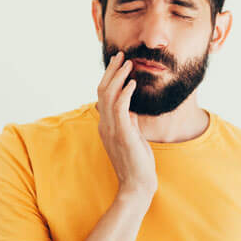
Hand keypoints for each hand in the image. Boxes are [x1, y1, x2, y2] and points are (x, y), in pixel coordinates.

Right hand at [97, 50, 157, 195]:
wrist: (137, 185)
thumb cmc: (136, 162)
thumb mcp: (132, 138)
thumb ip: (129, 123)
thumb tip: (132, 111)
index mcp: (107, 126)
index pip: (103, 96)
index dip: (110, 78)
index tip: (119, 64)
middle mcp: (105, 125)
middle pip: (103, 90)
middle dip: (112, 71)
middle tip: (121, 56)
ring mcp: (111, 129)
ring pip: (109, 95)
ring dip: (119, 77)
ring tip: (128, 63)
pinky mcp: (122, 133)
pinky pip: (120, 108)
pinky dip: (125, 92)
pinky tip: (132, 83)